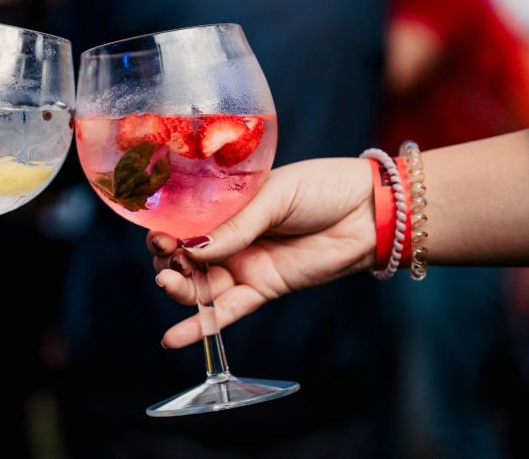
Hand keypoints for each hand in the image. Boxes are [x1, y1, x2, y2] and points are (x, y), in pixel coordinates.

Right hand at [146, 158, 376, 347]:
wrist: (370, 211)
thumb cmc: (322, 188)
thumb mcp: (273, 196)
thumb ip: (234, 226)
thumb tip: (191, 248)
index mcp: (225, 207)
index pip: (182, 223)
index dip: (165, 231)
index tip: (158, 234)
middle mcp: (228, 239)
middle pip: (183, 258)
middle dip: (167, 261)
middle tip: (166, 255)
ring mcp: (242, 266)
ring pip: (199, 286)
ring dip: (178, 289)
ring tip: (169, 283)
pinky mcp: (261, 290)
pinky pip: (224, 313)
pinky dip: (198, 328)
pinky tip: (171, 339)